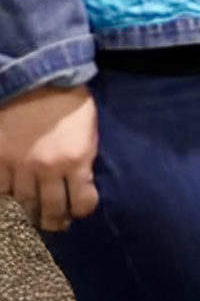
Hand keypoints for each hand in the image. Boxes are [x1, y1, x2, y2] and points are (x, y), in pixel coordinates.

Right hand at [0, 87, 97, 232]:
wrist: (35, 76)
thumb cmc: (69, 100)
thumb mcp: (89, 128)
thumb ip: (84, 157)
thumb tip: (82, 181)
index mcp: (78, 159)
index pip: (83, 202)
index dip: (82, 210)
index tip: (79, 210)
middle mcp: (48, 168)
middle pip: (50, 210)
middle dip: (55, 221)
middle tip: (56, 224)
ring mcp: (20, 165)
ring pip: (23, 203)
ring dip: (29, 211)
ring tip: (33, 214)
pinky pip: (1, 190)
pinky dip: (6, 195)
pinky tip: (11, 197)